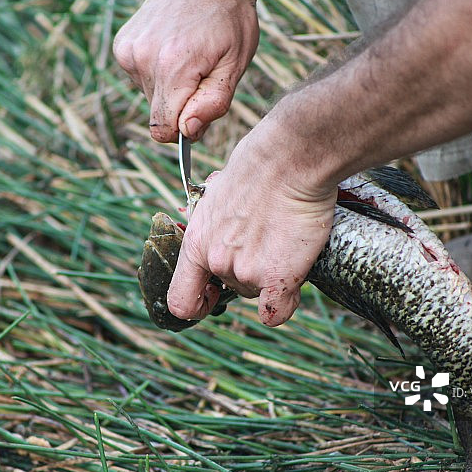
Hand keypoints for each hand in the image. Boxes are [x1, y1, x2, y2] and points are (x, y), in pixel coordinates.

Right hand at [113, 0, 258, 141]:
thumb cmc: (228, 20)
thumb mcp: (235, 63)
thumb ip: (213, 102)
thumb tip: (188, 131)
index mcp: (172, 67)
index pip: (164, 129)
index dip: (184, 129)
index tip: (200, 113)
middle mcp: (143, 59)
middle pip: (158, 115)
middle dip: (180, 106)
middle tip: (201, 76)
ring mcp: (129, 52)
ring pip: (149, 96)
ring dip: (169, 88)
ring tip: (188, 58)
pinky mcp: (123, 47)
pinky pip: (140, 78)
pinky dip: (157, 73)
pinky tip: (172, 50)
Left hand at [166, 120, 337, 325]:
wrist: (288, 159)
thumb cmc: (258, 168)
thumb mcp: (217, 197)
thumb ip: (217, 228)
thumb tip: (228, 236)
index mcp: (196, 243)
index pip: (180, 300)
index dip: (197, 302)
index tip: (212, 293)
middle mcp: (215, 262)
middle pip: (231, 289)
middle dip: (249, 272)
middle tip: (268, 240)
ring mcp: (244, 271)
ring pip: (256, 292)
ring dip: (270, 275)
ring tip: (284, 238)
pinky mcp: (276, 277)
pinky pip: (276, 312)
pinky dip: (284, 304)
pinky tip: (291, 283)